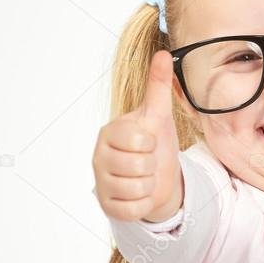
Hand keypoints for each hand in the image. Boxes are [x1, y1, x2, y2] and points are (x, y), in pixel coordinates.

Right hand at [92, 50, 183, 222]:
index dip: (151, 143)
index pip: (139, 139)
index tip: (147, 143)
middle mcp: (99, 157)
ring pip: (138, 188)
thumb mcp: (158, 115)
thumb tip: (164, 53)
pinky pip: (134, 209)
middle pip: (140, 166)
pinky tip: (139, 194)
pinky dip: (144, 204)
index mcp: (110, 132)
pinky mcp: (107, 207)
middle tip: (147, 162)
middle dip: (152, 166)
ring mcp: (101, 183)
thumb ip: (158, 85)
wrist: (156, 179)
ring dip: (149, 185)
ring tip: (144, 177)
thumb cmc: (154, 144)